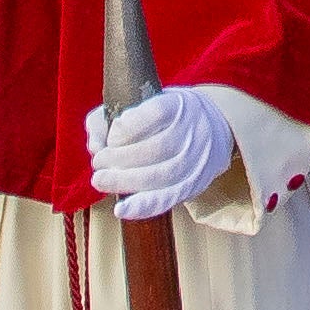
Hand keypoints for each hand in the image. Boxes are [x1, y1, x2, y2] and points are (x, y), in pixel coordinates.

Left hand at [85, 86, 234, 221]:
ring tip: (101, 179)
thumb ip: (111, 116)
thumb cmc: (168, 116)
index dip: (127, 127)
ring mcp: (195, 161)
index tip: (111, 135)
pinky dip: (141, 206)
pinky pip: (166, 199)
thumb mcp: (145, 101)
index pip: (155, 113)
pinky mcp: (193, 185)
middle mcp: (192, 132)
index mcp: (179, 106)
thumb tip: (95, 144)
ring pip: (158, 176)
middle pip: (154, 148)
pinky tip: (121, 209)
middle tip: (98, 161)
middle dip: (118, 158)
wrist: (215, 128)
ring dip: (123, 181)